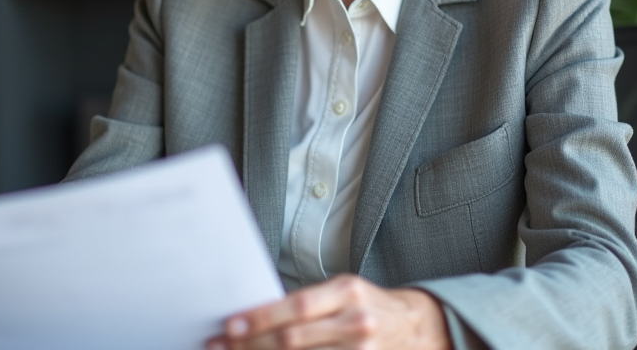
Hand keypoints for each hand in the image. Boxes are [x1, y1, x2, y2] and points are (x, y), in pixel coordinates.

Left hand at [208, 275, 451, 349]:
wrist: (416, 325)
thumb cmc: (366, 304)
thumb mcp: (341, 291)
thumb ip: (306, 303)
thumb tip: (255, 315)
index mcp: (347, 291)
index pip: (297, 306)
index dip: (261, 318)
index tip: (229, 326)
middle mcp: (356, 321)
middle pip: (295, 340)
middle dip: (252, 345)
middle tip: (219, 346)